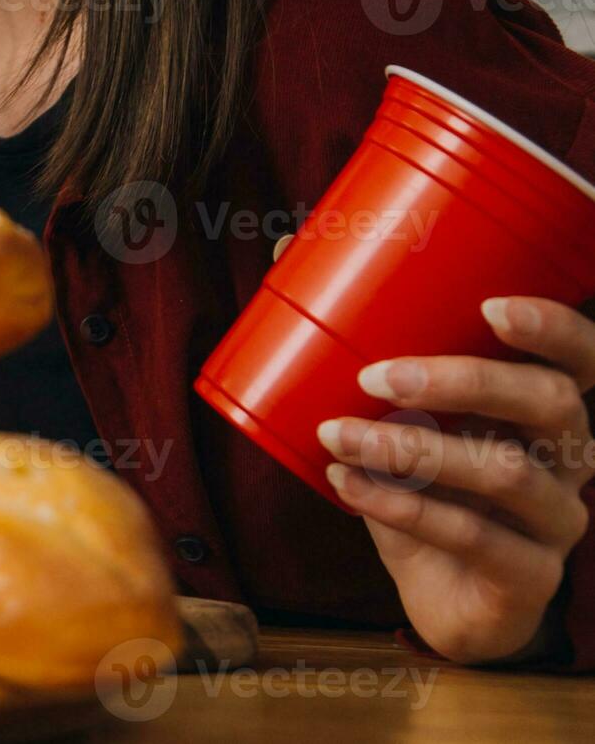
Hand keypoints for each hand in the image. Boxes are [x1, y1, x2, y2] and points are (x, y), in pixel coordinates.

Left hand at [318, 296, 593, 662]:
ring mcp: (558, 519)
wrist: (443, 597)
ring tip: (336, 435)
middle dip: (461, 381)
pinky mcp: (531, 576)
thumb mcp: (398, 423)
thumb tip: (287, 254)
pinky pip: (472, 536)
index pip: (580, 359)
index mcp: (547, 411)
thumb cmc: (424, 491)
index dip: (553, 329)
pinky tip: (347, 485)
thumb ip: (363, 355)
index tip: (489, 306)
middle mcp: (571, 459)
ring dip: (410, 449)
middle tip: (374, 378)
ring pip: (505, 471)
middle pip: (551, 404)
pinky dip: (401, 507)